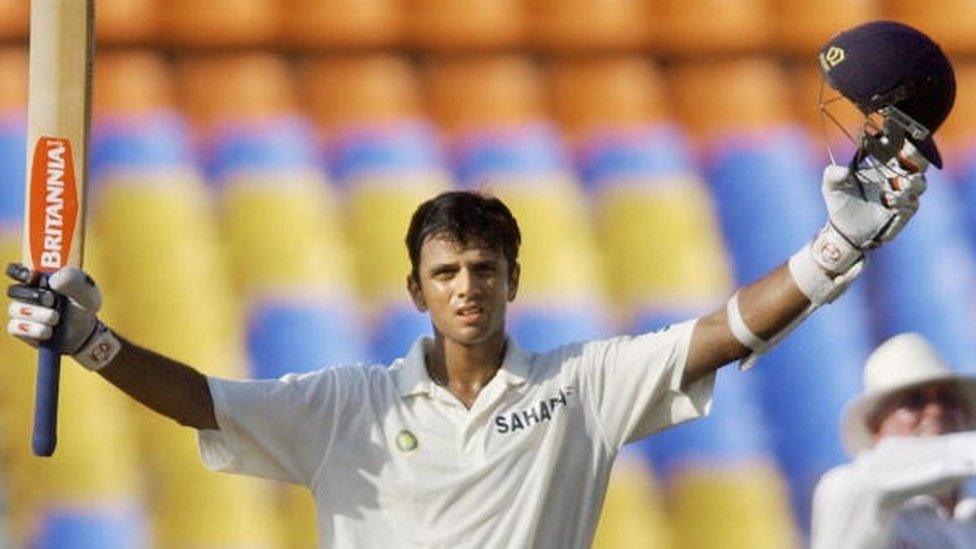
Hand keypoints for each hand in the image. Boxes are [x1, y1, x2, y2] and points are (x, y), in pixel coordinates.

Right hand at [6, 264, 119, 370]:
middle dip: (35, 296)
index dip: (19, 272)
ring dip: (40, 315)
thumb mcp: (87, 292)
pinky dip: (35, 330)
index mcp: (40, 278)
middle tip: (51, 299)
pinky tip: (49, 331)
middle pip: (14, 290)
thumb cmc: (83, 307)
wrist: (85, 333)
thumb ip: (75, 281)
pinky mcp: (20, 329)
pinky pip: (16, 327)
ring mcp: (21, 311)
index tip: (32, 277)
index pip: (17, 270)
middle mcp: (26, 293)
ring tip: (56, 318)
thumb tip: (53, 280)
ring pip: (16, 310)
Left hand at [813, 140, 928, 273]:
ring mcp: (903, 195)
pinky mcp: (904, 212)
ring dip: (909, 184)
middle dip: (918, 158)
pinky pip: (912, 204)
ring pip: (920, 184)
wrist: (844, 228)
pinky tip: (889, 205)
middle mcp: (897, 177)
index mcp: (884, 165)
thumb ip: (833, 174)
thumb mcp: (831, 186)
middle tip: (906, 158)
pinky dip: (903, 203)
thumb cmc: (841, 201)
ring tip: (890, 191)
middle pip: (921, 163)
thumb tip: (842, 170)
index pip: (902, 149)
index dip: (906, 142)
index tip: (900, 141)